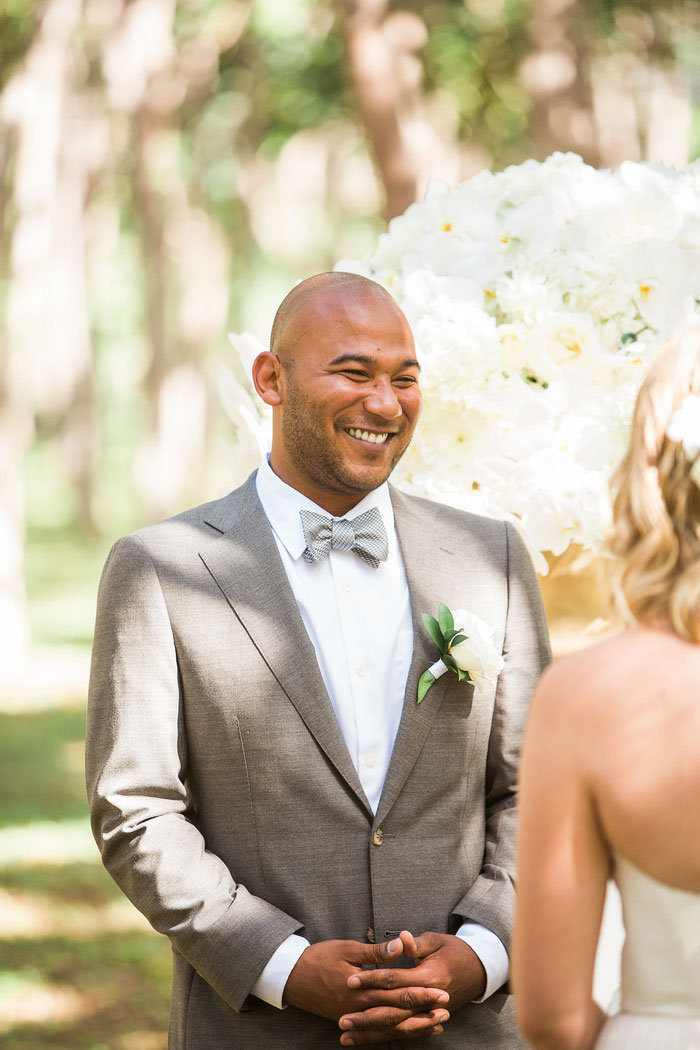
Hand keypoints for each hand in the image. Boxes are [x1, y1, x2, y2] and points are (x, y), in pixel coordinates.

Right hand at [283, 937, 449, 1041]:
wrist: (292, 977)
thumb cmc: (320, 958)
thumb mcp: (348, 949)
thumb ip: (376, 952)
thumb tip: (401, 946)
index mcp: (361, 989)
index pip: (398, 993)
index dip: (421, 993)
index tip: (441, 992)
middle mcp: (360, 1008)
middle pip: (397, 1013)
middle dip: (423, 1012)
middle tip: (446, 1009)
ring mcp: (354, 1017)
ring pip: (389, 1028)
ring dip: (413, 1027)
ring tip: (435, 1025)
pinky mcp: (349, 1021)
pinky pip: (375, 1032)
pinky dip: (394, 1032)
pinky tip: (409, 1031)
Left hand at [338, 930, 484, 1043]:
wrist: (479, 969)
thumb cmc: (455, 951)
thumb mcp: (436, 941)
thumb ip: (416, 944)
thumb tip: (401, 937)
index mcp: (428, 978)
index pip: (394, 981)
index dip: (371, 980)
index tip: (350, 980)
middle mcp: (427, 1000)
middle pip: (391, 1011)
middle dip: (365, 1016)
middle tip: (342, 1018)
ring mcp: (428, 1012)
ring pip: (396, 1027)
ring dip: (371, 1032)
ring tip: (347, 1035)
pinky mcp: (427, 1018)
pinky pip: (404, 1032)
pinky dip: (385, 1036)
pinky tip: (366, 1039)